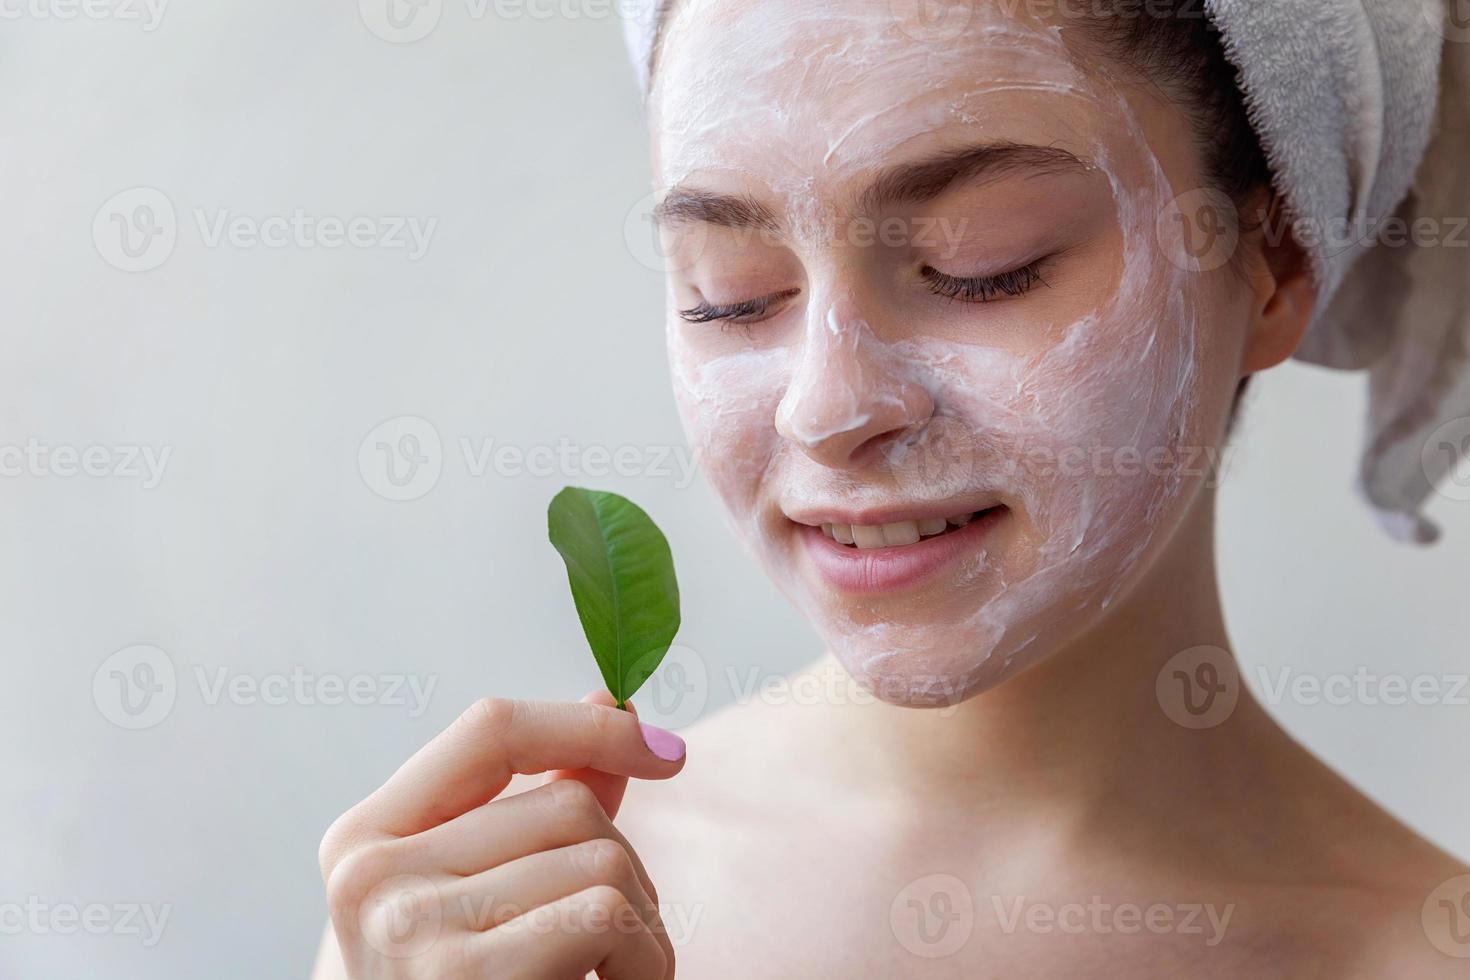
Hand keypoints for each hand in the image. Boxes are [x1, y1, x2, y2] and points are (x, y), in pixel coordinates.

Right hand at [319, 692, 685, 978]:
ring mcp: (408, 928)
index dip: (588, 726)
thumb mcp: (484, 900)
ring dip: (642, 926)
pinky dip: (643, 960)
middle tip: (613, 948)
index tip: (666, 749)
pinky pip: (606, 913)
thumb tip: (609, 707)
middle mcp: (371, 874)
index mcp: (366, 838)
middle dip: (624, 869)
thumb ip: (539, 809)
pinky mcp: (460, 978)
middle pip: (566, 803)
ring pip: (600, 854)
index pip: (489, 728)